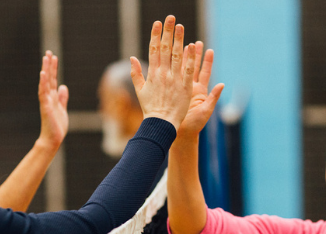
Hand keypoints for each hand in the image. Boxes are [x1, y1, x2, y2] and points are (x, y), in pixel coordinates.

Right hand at [38, 51, 68, 147]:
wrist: (53, 139)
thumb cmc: (57, 126)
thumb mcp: (62, 109)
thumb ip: (62, 98)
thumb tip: (63, 86)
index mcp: (53, 97)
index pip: (53, 79)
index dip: (53, 68)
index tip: (53, 56)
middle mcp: (48, 96)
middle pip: (48, 78)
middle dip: (49, 65)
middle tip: (48, 52)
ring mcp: (46, 100)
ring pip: (45, 82)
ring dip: (45, 70)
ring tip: (46, 58)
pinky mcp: (46, 106)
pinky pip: (43, 93)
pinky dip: (43, 83)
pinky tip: (43, 75)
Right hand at [130, 15, 196, 129]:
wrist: (160, 124)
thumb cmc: (150, 108)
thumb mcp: (140, 90)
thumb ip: (136, 74)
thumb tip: (131, 58)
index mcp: (152, 74)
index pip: (154, 50)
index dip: (156, 35)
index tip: (157, 23)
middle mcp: (163, 74)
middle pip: (166, 49)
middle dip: (168, 32)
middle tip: (170, 18)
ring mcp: (174, 80)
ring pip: (177, 56)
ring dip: (179, 40)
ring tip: (181, 26)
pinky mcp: (185, 87)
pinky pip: (189, 70)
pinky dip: (191, 58)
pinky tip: (193, 46)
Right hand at [178, 41, 224, 137]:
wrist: (182, 133)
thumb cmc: (195, 124)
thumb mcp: (206, 110)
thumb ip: (214, 97)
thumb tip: (222, 85)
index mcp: (201, 92)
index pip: (205, 73)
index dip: (207, 62)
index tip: (209, 50)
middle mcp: (192, 89)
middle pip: (194, 68)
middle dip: (195, 55)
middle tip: (196, 43)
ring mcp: (182, 89)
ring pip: (183, 70)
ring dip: (183, 58)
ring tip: (184, 45)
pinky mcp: (174, 92)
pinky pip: (173, 78)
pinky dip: (172, 68)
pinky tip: (170, 58)